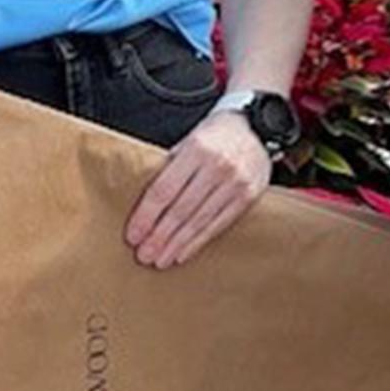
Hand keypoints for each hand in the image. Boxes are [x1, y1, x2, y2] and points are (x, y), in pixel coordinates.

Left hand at [124, 111, 271, 269]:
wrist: (257, 130)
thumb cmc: (214, 136)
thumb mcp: (189, 139)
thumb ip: (171, 166)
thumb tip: (143, 204)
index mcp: (196, 148)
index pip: (164, 189)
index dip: (146, 215)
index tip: (133, 235)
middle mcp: (218, 166)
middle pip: (181, 209)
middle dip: (159, 236)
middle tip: (143, 255)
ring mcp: (235, 183)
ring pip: (199, 221)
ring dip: (176, 244)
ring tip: (160, 260)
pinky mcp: (248, 197)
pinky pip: (219, 224)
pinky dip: (198, 241)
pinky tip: (183, 254)